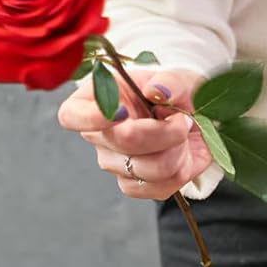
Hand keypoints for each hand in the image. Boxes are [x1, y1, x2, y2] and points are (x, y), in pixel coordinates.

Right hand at [57, 67, 211, 201]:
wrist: (194, 122)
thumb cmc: (177, 94)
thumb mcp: (179, 77)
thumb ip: (171, 81)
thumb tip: (156, 90)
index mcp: (96, 99)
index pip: (72, 115)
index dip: (93, 117)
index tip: (124, 111)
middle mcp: (99, 135)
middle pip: (123, 142)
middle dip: (164, 132)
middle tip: (183, 119)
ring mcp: (114, 164)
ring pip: (146, 169)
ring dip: (177, 153)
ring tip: (183, 136)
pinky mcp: (133, 185)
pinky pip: (157, 188)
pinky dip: (179, 173)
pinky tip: (181, 155)